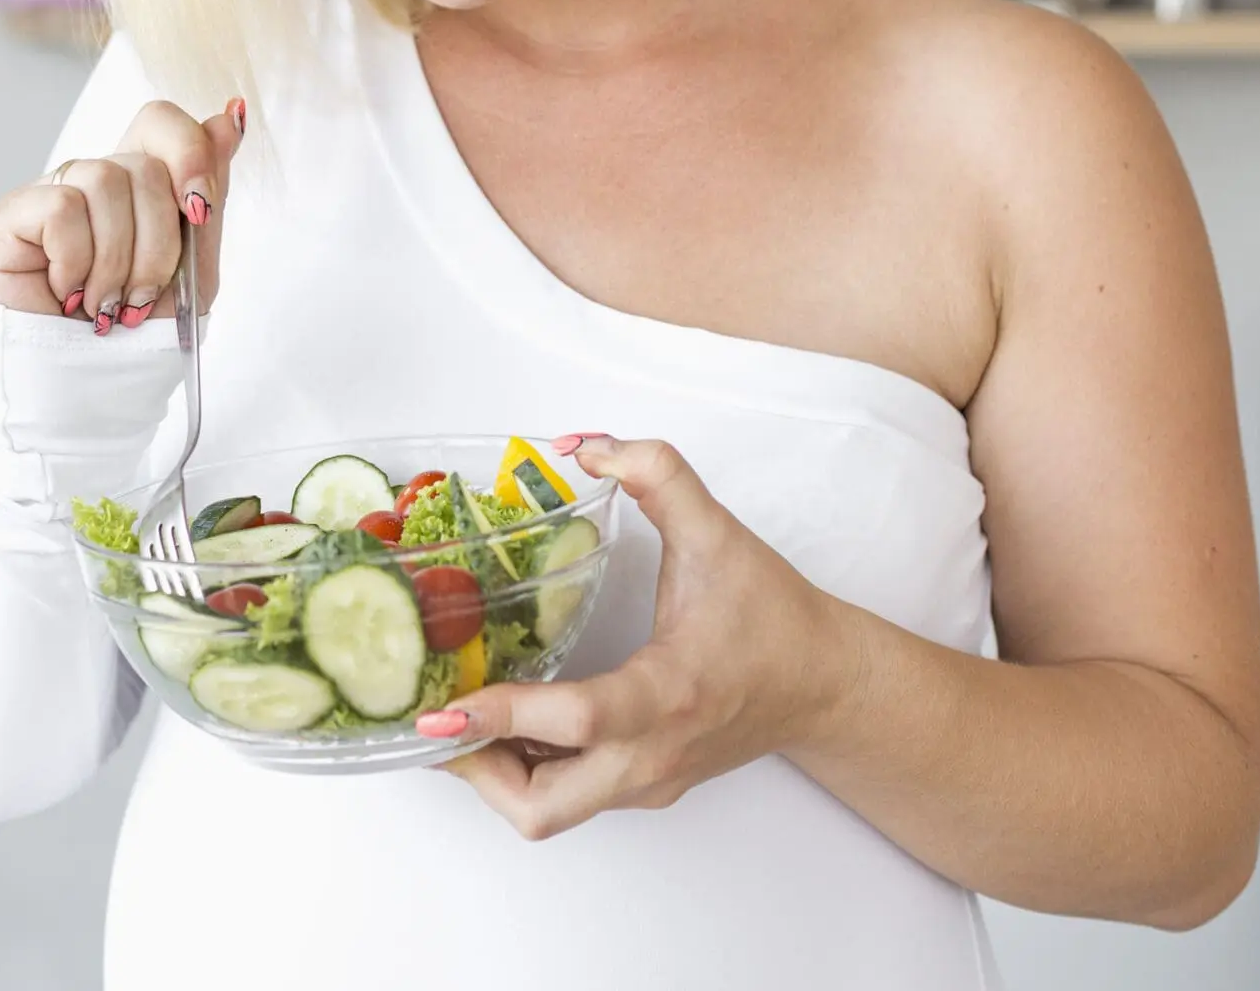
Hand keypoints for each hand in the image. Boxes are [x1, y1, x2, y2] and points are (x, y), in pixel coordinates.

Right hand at [0, 98, 245, 330]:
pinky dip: (77, 264)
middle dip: (159, 245)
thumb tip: (231, 115)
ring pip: (105, 182)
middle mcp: (91, 179)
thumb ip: (208, 192)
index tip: (200, 209)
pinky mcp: (9, 216)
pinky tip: (68, 295)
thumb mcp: (194, 264)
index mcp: (136, 185)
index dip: (189, 152)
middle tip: (140, 295)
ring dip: (117, 262)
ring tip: (105, 304)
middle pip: (143, 165)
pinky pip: (62, 209)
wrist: (93, 388)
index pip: (159, 122)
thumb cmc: (137, 330)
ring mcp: (48, 193)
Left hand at [429, 434, 866, 840]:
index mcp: (669, 694)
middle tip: (434, 712)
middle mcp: (651, 755)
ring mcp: (646, 782)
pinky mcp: (642, 788)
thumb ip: (656, 472)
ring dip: (491, 772)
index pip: (577, 719)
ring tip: (459, 709)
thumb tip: (584, 446)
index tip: (444, 706)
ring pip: (547, 812)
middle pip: (542, 807)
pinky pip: (567, 796)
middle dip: (475, 768)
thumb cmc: (773, 615)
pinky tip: (503, 718)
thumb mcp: (717, 531)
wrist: (825, 683)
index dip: (502, 715)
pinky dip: (522, 767)